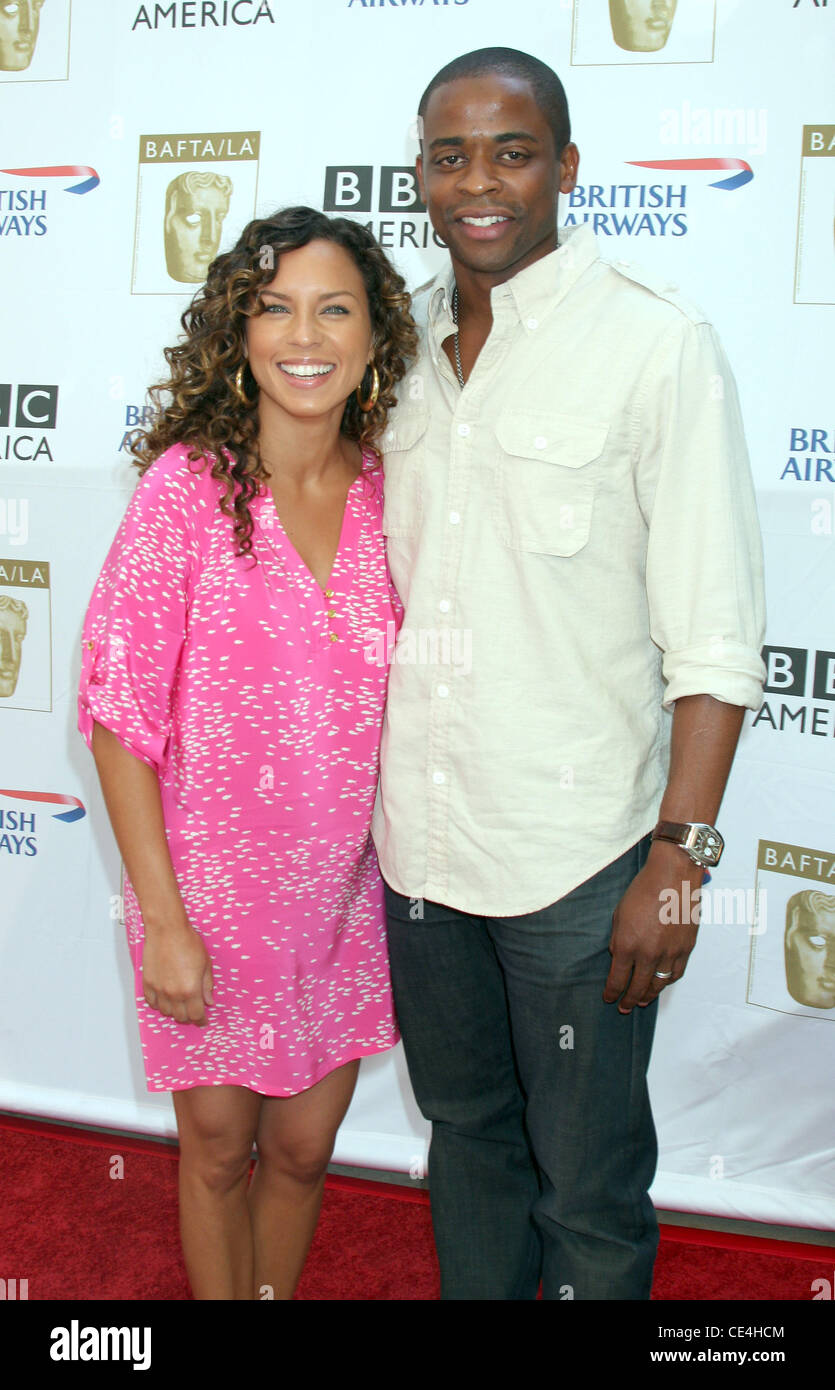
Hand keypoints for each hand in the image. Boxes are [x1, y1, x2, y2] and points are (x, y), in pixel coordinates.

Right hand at [141, 918, 213, 1025]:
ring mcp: (159, 989)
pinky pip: (151, 1002)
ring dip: (174, 1011)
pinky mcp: (148, 983)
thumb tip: (209, 1001)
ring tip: (179, 1004)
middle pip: (181, 1016)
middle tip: (193, 1010)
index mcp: (191, 989)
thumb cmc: (187, 942)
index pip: (196, 1015)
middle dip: (189, 1016)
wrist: (167, 930)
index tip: (203, 1020)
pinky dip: (158, 1004)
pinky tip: (164, 999)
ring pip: (166, 1012)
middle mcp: (174, 993)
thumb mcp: (206, 963)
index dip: (201, 1020)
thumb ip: (207, 985)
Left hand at [603, 841, 702, 1013]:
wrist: (673, 875)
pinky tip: (661, 984)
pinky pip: (676, 973)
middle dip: (628, 1000)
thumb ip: (618, 940)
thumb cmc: (643, 890)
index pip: (617, 979)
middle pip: (638, 987)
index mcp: (628, 945)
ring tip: (642, 1000)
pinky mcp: (686, 948)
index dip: (612, 993)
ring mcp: (670, 953)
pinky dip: (667, 982)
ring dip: (649, 995)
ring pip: (658, 984)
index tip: (609, 998)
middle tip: (624, 1007)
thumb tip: (619, 957)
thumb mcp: (619, 914)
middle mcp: (649, 954)